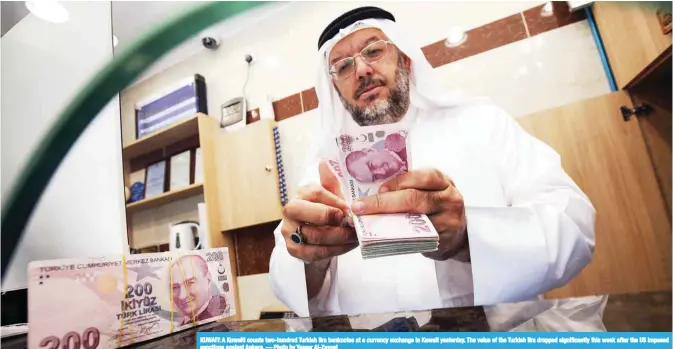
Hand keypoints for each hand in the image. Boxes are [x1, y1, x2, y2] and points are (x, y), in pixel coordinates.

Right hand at [280, 160, 358, 262]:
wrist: (314, 236)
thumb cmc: (324, 211)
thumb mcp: (330, 196)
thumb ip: (330, 182)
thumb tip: (324, 163)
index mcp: (301, 194)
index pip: (317, 192)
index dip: (336, 200)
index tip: (349, 207)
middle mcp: (291, 211)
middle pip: (312, 215)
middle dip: (335, 220)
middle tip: (351, 223)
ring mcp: (290, 232)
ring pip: (316, 236)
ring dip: (340, 237)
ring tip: (354, 235)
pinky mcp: (294, 250)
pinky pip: (316, 252)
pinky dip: (336, 250)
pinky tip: (347, 246)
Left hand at [351, 168, 469, 261]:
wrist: (458, 236)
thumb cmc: (437, 210)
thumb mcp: (430, 192)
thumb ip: (410, 188)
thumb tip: (372, 191)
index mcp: (442, 180)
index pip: (419, 176)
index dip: (396, 182)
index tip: (377, 189)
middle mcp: (448, 197)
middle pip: (413, 197)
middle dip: (382, 202)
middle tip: (359, 207)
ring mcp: (449, 219)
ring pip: (413, 218)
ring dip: (386, 219)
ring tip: (366, 220)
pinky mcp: (444, 238)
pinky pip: (417, 236)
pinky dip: (396, 234)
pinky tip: (382, 234)